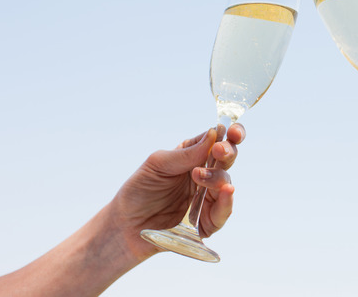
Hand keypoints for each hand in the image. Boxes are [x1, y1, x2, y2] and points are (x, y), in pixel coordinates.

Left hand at [111, 124, 243, 259]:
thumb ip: (185, 153)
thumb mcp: (157, 165)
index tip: (232, 131)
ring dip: (219, 177)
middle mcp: (204, 175)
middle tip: (219, 151)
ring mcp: (207, 198)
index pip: (218, 141)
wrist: (125, 225)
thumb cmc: (139, 191)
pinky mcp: (206, 221)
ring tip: (199, 176)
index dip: (231, 134)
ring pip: (226, 183)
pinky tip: (226, 191)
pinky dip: (227, 201)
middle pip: (227, 160)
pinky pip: (223, 212)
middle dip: (228, 152)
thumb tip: (213, 135)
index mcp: (193, 156)